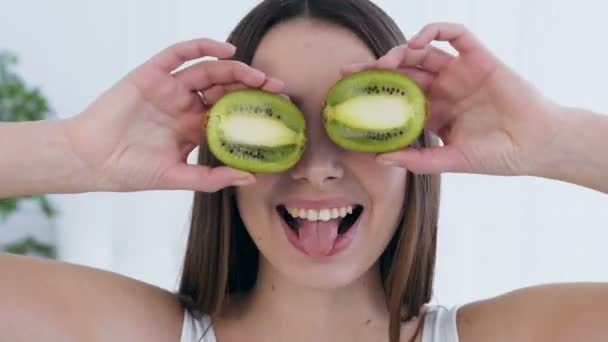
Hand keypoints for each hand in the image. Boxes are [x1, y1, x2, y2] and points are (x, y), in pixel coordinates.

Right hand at [64, 38, 282, 191]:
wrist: (91, 161)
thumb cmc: (130, 171)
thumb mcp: (177, 178)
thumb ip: (212, 178)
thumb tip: (250, 177)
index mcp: (194, 128)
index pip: (231, 114)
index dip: (254, 111)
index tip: (278, 112)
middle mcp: (186, 106)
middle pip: (225, 89)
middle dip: (252, 87)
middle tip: (278, 89)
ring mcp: (170, 89)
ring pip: (209, 71)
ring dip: (235, 69)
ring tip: (258, 75)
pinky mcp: (152, 74)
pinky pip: (180, 54)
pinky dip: (203, 47)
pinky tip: (227, 51)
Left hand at [342, 22, 563, 175]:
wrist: (537, 146)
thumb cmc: (497, 156)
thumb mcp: (450, 160)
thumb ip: (417, 159)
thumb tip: (379, 158)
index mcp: (434, 111)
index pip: (397, 96)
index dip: (374, 92)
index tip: (347, 93)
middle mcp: (444, 89)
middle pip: (404, 71)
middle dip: (377, 68)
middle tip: (352, 71)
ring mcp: (460, 72)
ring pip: (423, 52)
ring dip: (401, 51)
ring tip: (385, 62)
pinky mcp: (479, 58)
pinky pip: (455, 35)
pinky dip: (434, 31)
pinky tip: (417, 42)